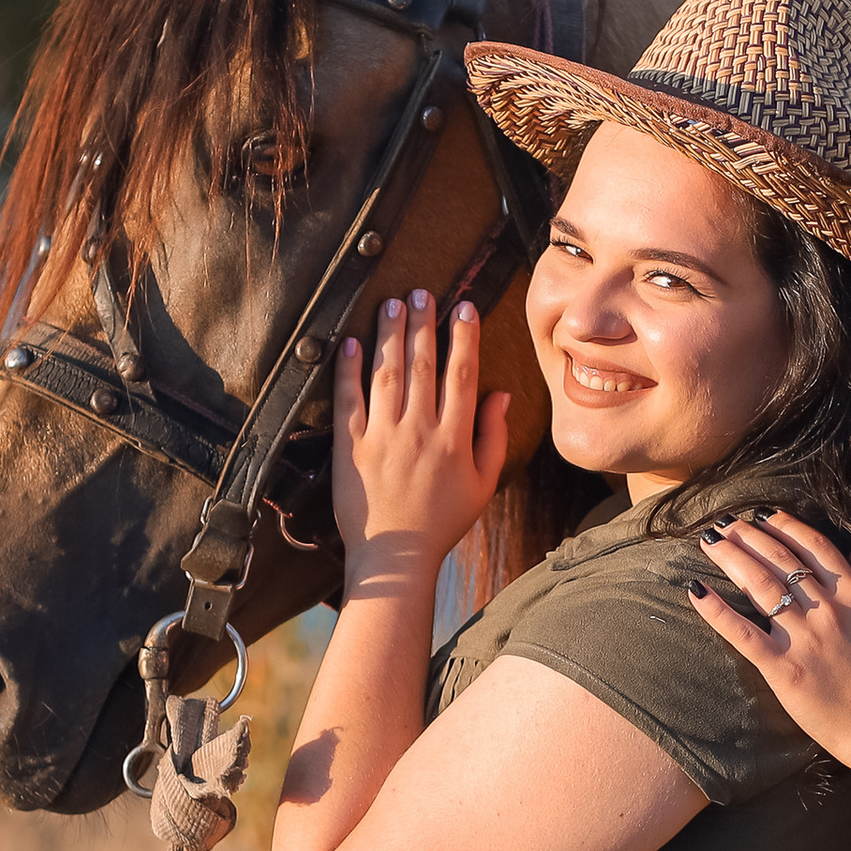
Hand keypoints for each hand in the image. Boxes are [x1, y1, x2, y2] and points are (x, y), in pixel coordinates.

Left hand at [333, 291, 510, 595]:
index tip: (463, 308)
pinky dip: (349, 370)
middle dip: (423, 323)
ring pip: (388, 373)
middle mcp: (420, 431)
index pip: (461, 375)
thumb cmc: (442, 523)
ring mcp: (383, 437)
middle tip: (422, 292)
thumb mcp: (483, 485)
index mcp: (454, 439)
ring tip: (393, 304)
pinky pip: (349, 400)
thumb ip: (494, 438)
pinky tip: (352, 343)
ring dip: (390, 334)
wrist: (396, 557)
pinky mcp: (351, 447)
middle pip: (422, 364)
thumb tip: (501, 396)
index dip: (464, 337)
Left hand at [687, 509, 850, 782]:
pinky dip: (716, 610)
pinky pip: (742, 633)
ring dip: (730, 557)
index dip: (786, 526)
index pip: (815, 547)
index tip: (764, 516)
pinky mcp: (782, 669)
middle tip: (725, 521)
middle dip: (749, 535)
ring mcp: (803, 639)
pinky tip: (696, 590)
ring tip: (709, 540)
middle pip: (781, 559)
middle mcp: (828, 610)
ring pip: (760, 585)